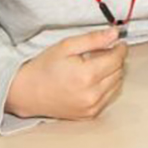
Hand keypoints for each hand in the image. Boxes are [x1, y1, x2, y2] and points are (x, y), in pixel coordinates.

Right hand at [5, 28, 127, 119]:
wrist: (27, 92)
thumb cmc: (45, 68)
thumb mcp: (67, 46)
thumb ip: (93, 39)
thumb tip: (115, 33)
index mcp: (87, 75)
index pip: (117, 59)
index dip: (120, 48)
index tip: (118, 42)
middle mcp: (91, 94)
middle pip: (119, 71)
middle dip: (115, 59)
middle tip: (102, 52)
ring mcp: (91, 106)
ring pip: (117, 84)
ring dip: (112, 73)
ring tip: (95, 66)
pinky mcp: (89, 114)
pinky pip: (109, 97)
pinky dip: (106, 86)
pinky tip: (92, 80)